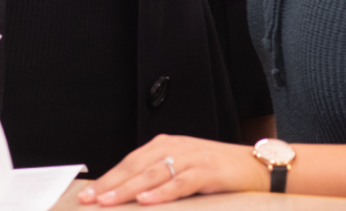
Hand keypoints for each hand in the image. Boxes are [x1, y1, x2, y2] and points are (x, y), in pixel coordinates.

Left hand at [78, 134, 269, 204]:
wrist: (256, 166)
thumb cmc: (218, 171)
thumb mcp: (184, 169)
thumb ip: (160, 177)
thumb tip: (131, 195)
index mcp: (166, 145)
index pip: (130, 162)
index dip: (109, 177)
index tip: (89, 193)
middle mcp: (175, 147)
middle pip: (136, 167)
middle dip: (111, 184)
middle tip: (91, 199)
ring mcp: (191, 157)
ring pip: (153, 174)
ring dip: (128, 189)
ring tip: (109, 201)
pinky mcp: (207, 170)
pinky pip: (180, 182)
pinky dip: (162, 192)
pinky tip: (146, 201)